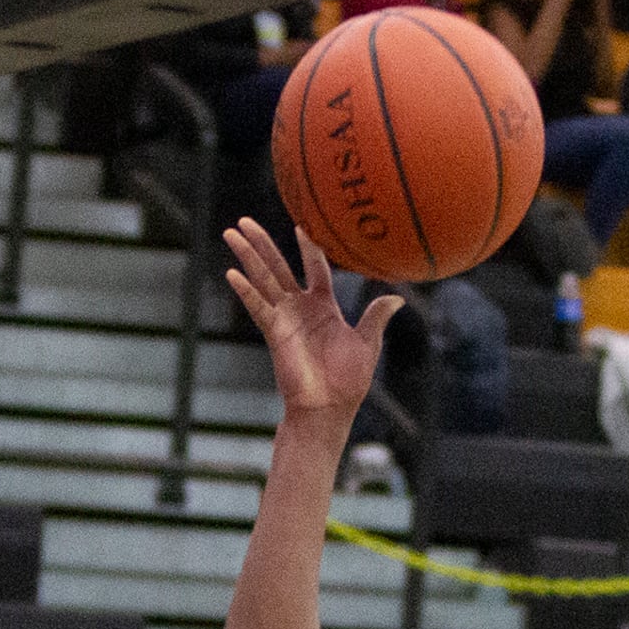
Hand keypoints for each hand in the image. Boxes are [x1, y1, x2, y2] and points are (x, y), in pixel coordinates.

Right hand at [224, 218, 400, 420]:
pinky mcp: (275, 333)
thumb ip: (375, 318)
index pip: (315, 268)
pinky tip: (232, 273)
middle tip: (245, 221)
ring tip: (231, 232)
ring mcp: (285, 319)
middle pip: (278, 267)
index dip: (309, 247)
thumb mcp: (367, 344)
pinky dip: (246, 291)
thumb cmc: (349, 381)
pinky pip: (258, 308)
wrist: (330, 408)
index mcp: (324, 306)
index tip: (302, 226)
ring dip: (247, 257)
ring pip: (263, 280)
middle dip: (263, 244)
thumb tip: (397, 298)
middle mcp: (300, 308)